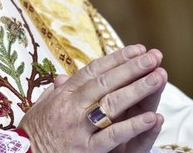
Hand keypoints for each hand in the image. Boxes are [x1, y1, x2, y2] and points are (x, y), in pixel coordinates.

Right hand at [18, 44, 167, 152]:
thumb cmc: (34, 133)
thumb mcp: (41, 107)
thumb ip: (55, 92)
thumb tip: (62, 77)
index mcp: (63, 95)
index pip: (92, 71)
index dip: (116, 59)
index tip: (136, 49)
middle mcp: (71, 107)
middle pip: (105, 82)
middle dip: (131, 68)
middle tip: (154, 56)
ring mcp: (79, 127)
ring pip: (112, 104)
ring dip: (138, 89)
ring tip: (159, 77)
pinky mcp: (86, 149)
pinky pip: (113, 135)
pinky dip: (133, 126)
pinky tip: (153, 117)